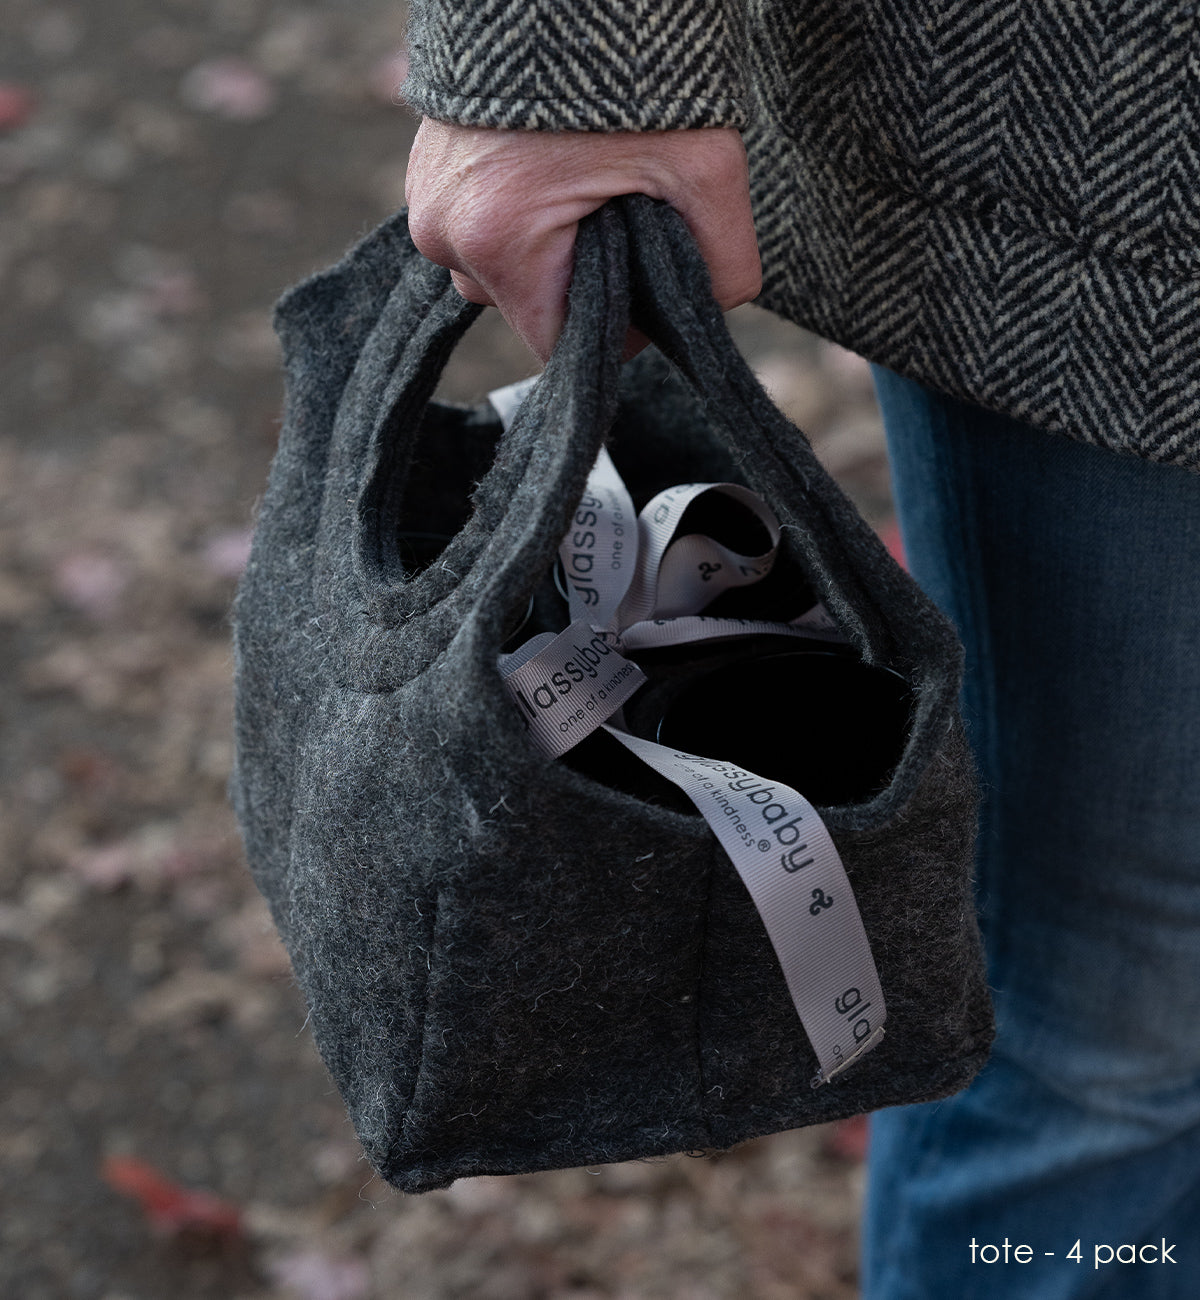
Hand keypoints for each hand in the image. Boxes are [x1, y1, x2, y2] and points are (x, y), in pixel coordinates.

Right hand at [404, 120, 760, 360]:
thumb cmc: (633, 69)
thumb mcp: (708, 173)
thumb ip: (724, 269)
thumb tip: (707, 313)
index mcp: (500, 246)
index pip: (558, 345)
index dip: (613, 331)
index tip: (644, 287)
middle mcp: (445, 234)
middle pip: (527, 307)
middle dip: (579, 279)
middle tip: (622, 216)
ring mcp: (423, 199)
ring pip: (500, 267)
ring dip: (547, 245)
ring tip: (586, 182)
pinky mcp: (420, 169)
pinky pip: (476, 223)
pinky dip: (518, 208)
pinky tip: (553, 164)